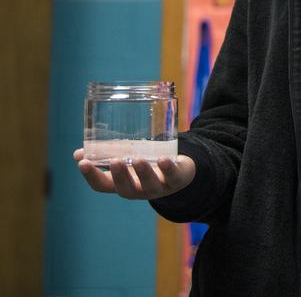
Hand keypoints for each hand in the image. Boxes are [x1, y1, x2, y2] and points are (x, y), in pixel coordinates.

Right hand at [73, 148, 195, 199]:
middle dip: (119, 176)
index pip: (102, 185)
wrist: (179, 173)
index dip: (91, 175)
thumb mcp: (127, 160)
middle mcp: (137, 189)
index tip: (82, 162)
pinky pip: (172, 177)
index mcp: (122, 184)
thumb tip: (78, 153)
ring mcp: (157, 187)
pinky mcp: (176, 180)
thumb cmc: (146, 165)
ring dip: (143, 172)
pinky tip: (163, 159)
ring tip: (139, 160)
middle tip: (114, 162)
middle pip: (125, 188)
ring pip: (149, 184)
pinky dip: (168, 168)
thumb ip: (106, 155)